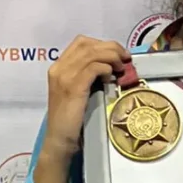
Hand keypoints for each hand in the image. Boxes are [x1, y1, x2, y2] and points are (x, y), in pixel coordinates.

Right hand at [41, 35, 130, 157]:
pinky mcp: (73, 87)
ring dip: (112, 57)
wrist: (59, 139)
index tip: (117, 53)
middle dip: (111, 47)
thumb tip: (111, 65)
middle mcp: (59, 68)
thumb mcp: (76, 90)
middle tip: (125, 58)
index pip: (80, 42)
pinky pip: (94, 67)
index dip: (102, 44)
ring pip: (92, 53)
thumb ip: (86, 75)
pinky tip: (111, 77)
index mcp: (58, 67)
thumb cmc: (71, 118)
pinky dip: (106, 69)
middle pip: (88, 45)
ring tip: (121, 67)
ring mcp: (65, 76)